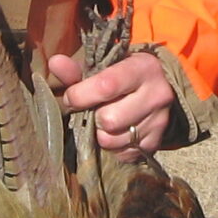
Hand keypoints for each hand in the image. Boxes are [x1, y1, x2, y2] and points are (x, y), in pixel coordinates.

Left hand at [48, 49, 175, 161]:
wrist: (162, 87)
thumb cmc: (124, 74)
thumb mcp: (105, 66)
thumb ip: (78, 68)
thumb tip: (54, 63)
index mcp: (143, 68)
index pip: (106, 86)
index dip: (81, 96)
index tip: (71, 98)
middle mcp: (156, 95)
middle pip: (109, 120)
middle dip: (93, 117)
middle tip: (93, 110)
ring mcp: (159, 121)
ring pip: (112, 140)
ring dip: (100, 135)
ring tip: (104, 121)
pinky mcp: (157, 142)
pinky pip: (122, 154)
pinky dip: (113, 147)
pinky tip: (117, 132)